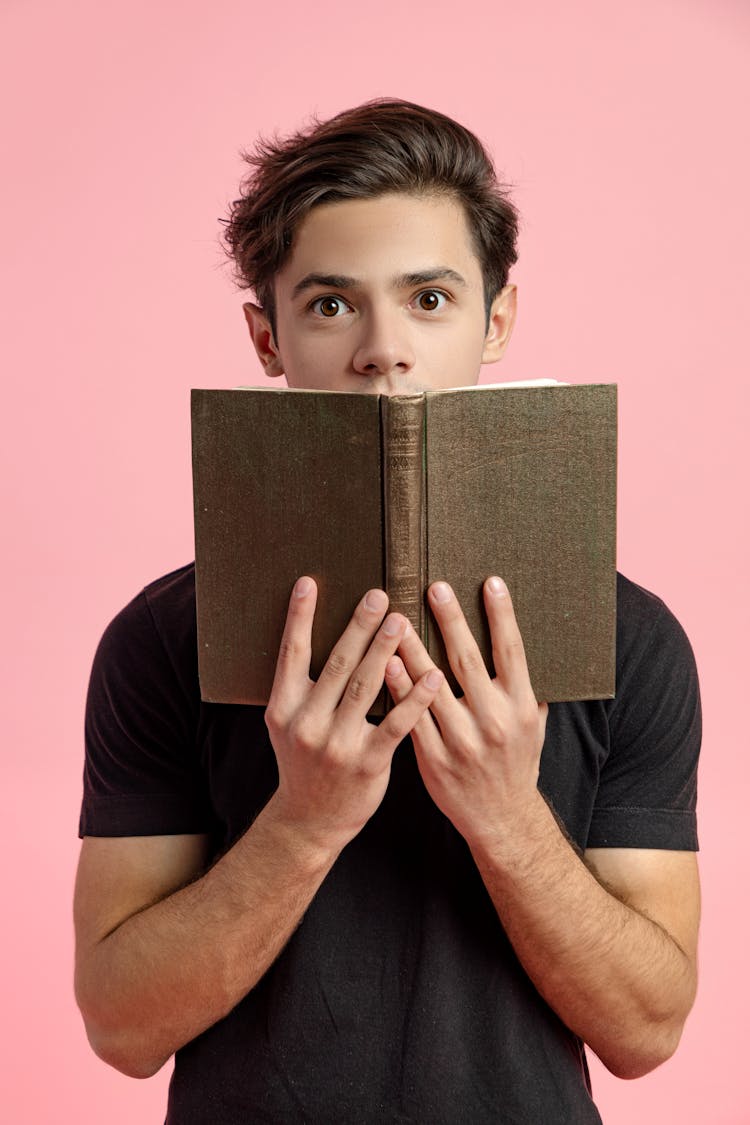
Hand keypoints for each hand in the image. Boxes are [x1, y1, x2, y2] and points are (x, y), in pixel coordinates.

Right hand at [264, 576, 443, 854]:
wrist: (309, 821)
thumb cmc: (305, 761)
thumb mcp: (288, 722)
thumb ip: (301, 685)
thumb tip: (313, 631)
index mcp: (283, 708)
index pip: (291, 653)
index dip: (299, 617)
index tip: (309, 582)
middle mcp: (306, 723)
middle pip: (337, 664)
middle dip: (358, 626)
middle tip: (378, 594)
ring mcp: (336, 745)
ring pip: (365, 687)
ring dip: (385, 651)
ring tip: (402, 621)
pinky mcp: (367, 764)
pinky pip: (396, 724)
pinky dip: (415, 698)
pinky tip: (433, 676)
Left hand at [387, 577, 547, 846]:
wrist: (502, 819)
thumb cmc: (517, 762)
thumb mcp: (533, 723)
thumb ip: (525, 685)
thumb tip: (518, 640)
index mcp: (520, 706)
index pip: (512, 651)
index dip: (501, 615)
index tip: (489, 582)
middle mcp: (494, 720)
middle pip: (468, 660)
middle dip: (450, 621)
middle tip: (434, 587)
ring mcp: (462, 740)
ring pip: (432, 685)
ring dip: (413, 649)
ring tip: (398, 618)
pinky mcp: (434, 758)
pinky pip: (412, 717)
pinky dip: (399, 689)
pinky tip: (385, 664)